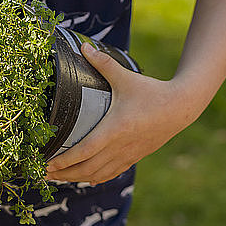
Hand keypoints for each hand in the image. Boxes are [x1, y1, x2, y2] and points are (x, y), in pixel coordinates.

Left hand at [45, 42, 199, 184]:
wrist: (181, 108)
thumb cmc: (151, 92)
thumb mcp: (126, 77)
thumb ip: (103, 63)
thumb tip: (84, 47)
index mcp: (115, 129)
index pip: (84, 150)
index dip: (65, 160)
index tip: (47, 163)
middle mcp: (120, 147)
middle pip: (87, 168)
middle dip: (64, 173)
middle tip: (44, 173)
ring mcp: (128, 155)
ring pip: (97, 174)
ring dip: (76, 177)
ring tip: (58, 177)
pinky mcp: (134, 157)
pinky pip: (111, 173)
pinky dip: (95, 177)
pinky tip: (86, 178)